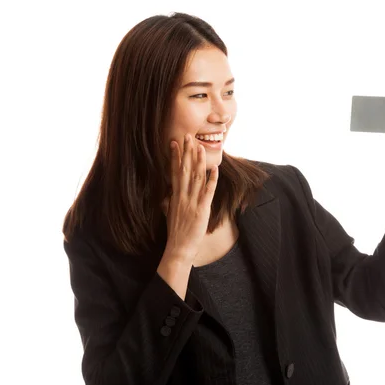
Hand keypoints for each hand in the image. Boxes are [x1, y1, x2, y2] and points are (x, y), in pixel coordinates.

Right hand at [162, 134, 218, 263]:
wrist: (178, 248)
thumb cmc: (176, 232)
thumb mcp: (170, 213)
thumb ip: (171, 201)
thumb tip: (169, 195)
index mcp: (175, 196)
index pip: (174, 172)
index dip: (175, 156)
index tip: (175, 143)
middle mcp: (182, 196)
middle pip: (184, 170)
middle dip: (187, 152)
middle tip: (188, 136)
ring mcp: (191, 202)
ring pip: (196, 178)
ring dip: (199, 162)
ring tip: (200, 147)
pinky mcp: (201, 210)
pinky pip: (207, 192)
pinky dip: (211, 180)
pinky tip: (215, 169)